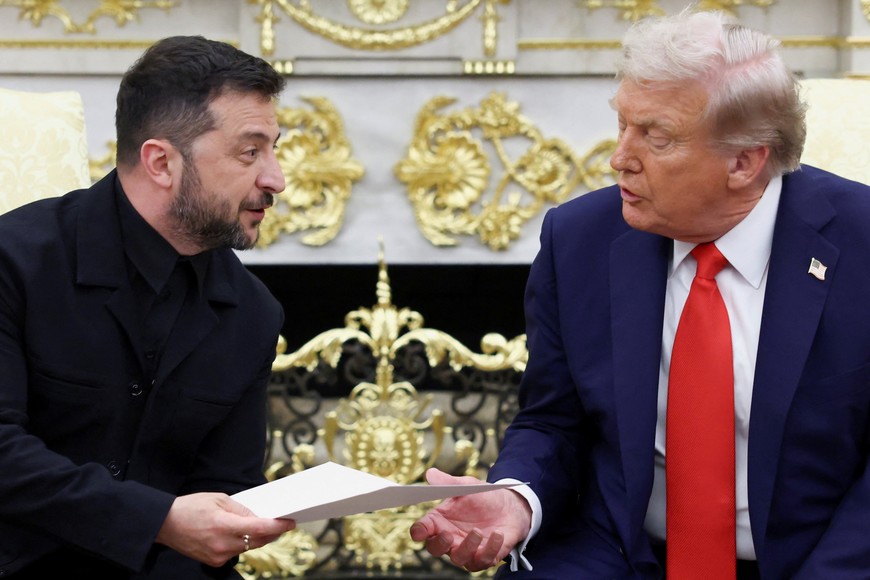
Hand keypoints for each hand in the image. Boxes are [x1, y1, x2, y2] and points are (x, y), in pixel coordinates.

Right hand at [155, 493, 295, 566]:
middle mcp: (222, 543)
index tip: (290, 523)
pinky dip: (242, 543)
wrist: (166, 524)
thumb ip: (241, 509)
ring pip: (248, 548)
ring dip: (258, 538)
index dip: (278, 526)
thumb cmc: (191, 507)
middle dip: (272, 532)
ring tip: (266, 527)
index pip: (259, 528)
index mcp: (224, 524)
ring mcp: (218, 555)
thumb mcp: (219, 499)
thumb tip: (258, 516)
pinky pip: (236, 552)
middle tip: (283, 524)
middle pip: (257, 541)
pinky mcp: (213, 561)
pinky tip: (244, 534)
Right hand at [409, 468, 531, 571]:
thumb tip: (430, 473)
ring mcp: (467, 550)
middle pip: (435, 549)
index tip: (419, 532)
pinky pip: (483, 560)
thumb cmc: (483, 497)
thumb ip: (449, 482)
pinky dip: (490, 549)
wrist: (510, 507)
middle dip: (440, 544)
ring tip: (478, 531)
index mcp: (440, 520)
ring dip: (467, 547)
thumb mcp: (467, 486)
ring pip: (459, 558)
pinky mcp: (485, 556)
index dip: (418, 532)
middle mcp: (450, 538)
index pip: (422, 529)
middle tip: (448, 535)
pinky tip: (498, 534)